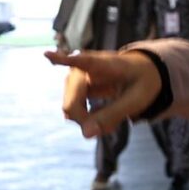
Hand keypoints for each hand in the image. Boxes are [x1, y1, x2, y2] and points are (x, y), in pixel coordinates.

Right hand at [46, 48, 162, 138]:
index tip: (46, 54)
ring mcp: (77, 77)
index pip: (83, 61)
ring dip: (87, 119)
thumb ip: (112, 116)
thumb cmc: (141, 81)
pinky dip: (87, 118)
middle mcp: (84, 67)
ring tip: (111, 118)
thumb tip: (86, 135)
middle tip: (104, 129)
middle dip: (85, 120)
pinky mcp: (75, 87)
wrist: (141, 71)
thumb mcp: (135, 101)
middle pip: (71, 102)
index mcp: (104, 64)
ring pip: (69, 108)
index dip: (64, 59)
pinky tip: (101, 117)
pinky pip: (73, 109)